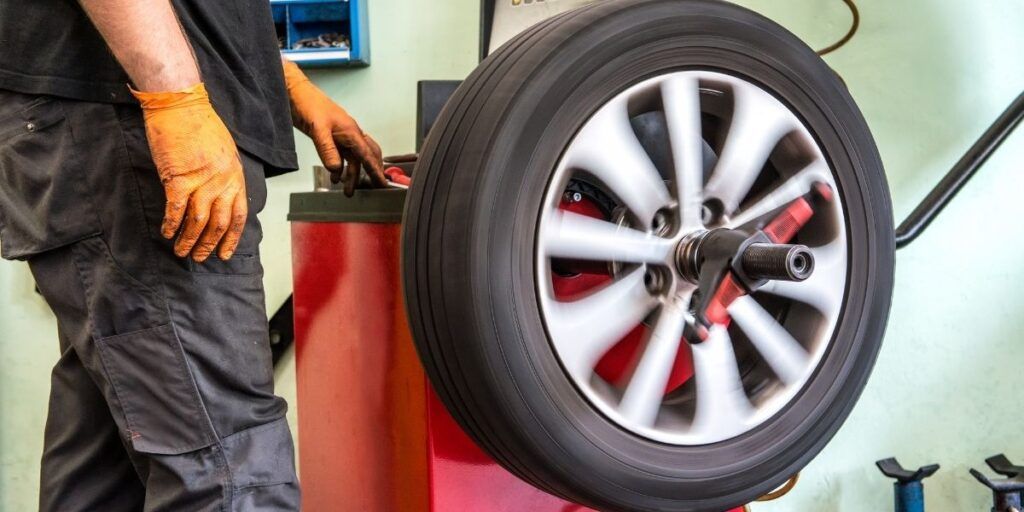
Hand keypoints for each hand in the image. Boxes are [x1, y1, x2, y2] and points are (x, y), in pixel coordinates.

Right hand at [132, 83, 247, 261]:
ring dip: (189, 240)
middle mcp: (223, 181)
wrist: (180, 104)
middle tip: (199, 257)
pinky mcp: (179, 178)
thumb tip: (218, 196)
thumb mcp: (224, 151)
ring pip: (199, 221)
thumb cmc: (200, 124)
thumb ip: (224, 175)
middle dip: (209, 244)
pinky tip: (166, 232)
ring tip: (180, 251)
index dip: (231, 238)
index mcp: (236, 175)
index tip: (224, 253)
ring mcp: (202, 180)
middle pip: (219, 223)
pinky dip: (171, 224)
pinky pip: (176, 209)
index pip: (239, 215)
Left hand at [283, 59, 385, 195]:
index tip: (382, 183)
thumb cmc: (308, 103)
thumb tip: (336, 168)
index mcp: (351, 131)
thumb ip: (327, 150)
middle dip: (371, 172)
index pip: (367, 155)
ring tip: (348, 190)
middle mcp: (349, 133)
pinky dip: (340, 168)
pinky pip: (341, 155)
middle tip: (374, 187)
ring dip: (352, 174)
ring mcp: (341, 135)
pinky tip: (335, 177)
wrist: (294, 92)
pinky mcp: (331, 137)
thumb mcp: (318, 128)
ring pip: (353, 158)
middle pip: (367, 156)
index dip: (375, 170)